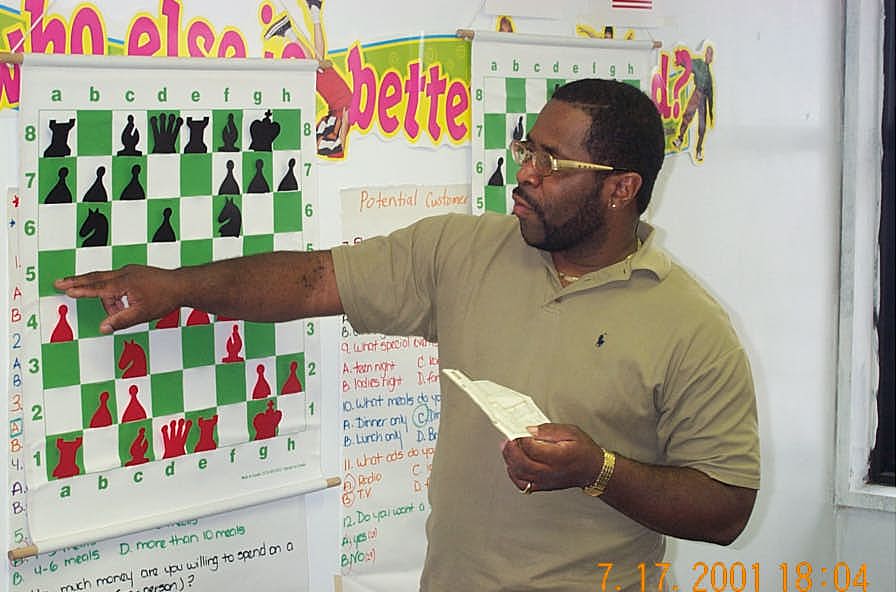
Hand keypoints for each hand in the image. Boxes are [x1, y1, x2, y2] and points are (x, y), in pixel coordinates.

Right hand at [54, 264, 182, 333]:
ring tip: (117, 313)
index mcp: (123, 283)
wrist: (182, 285)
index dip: (80, 290)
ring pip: (109, 283)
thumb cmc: (165, 298)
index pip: (97, 287)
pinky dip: (115, 294)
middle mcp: (124, 273)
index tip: (65, 290)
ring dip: (107, 299)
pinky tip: (124, 304)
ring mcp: (130, 271)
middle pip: (96, 278)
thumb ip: (120, 321)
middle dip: (77, 281)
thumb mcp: (141, 314)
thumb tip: (103, 328)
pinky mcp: (135, 273)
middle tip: (59, 283)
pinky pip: (118, 282)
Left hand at [501, 423, 603, 493]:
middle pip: (522, 463)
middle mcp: (550, 472)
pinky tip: (512, 463)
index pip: (532, 449)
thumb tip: (530, 429)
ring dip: (509, 460)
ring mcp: (544, 481)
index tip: (519, 430)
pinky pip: (521, 484)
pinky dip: (512, 473)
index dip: (522, 439)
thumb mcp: (571, 431)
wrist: (592, 470)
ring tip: (508, 447)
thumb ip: (549, 430)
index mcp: (558, 457)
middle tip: (509, 438)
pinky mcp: (542, 486)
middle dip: (511, 449)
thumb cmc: (583, 450)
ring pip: (519, 474)